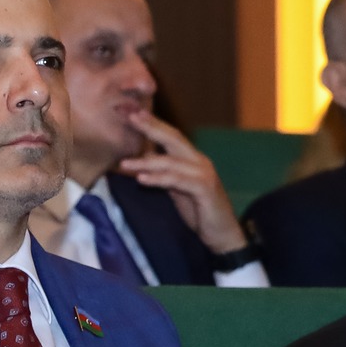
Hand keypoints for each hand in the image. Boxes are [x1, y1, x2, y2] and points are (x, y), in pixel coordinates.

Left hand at [118, 112, 247, 254]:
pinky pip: (178, 181)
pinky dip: (159, 179)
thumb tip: (142, 160)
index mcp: (192, 159)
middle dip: (151, 127)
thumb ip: (163, 172)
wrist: (221, 234)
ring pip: (171, 162)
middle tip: (130, 117)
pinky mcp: (205, 190)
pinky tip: (142, 179)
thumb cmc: (198, 211)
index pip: (170, 136)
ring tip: (124, 164)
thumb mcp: (176, 188)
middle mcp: (199, 161)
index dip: (151, 123)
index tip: (130, 112)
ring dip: (145, 162)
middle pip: (173, 139)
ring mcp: (204, 174)